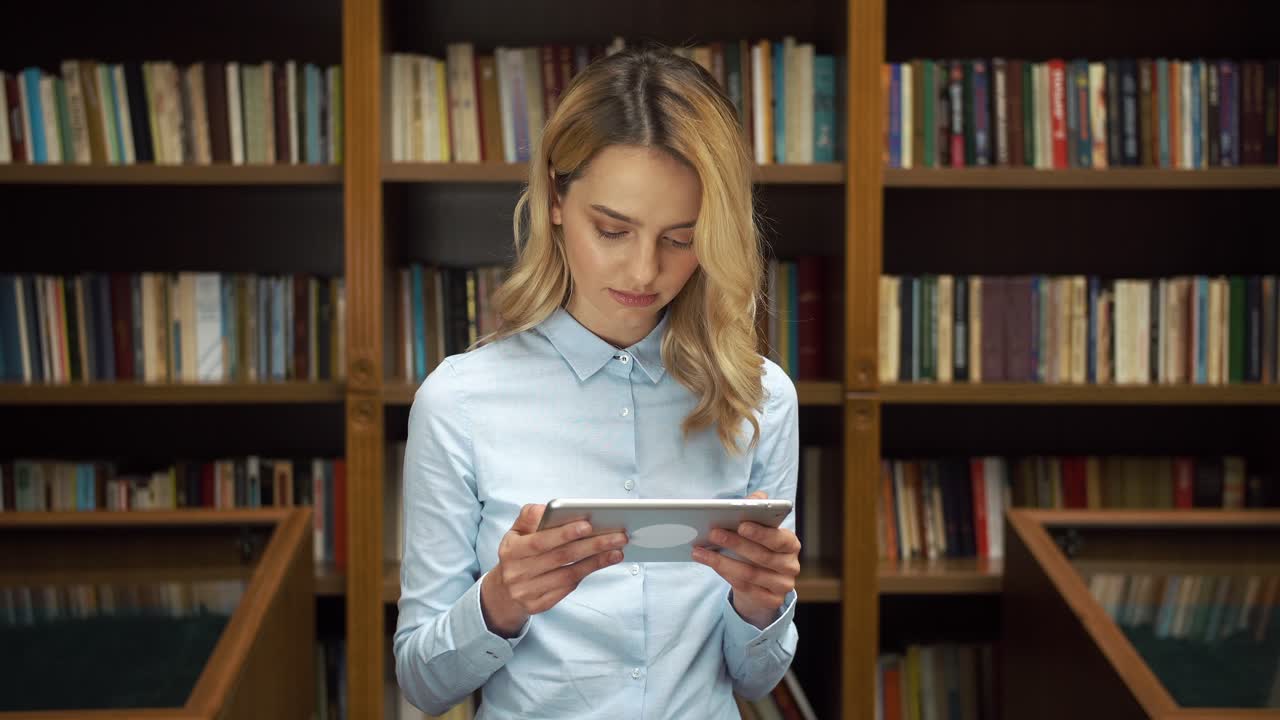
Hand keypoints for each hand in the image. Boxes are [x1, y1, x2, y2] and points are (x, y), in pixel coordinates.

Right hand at [480, 503, 627, 636]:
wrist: (503, 591)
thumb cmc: (518, 553)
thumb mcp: (516, 531)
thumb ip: (530, 516)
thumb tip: (550, 508)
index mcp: (510, 550)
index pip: (540, 541)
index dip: (564, 533)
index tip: (588, 524)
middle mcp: (516, 573)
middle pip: (561, 558)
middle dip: (592, 545)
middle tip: (618, 536)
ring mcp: (526, 592)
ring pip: (568, 575)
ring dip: (596, 561)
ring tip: (617, 550)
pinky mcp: (537, 606)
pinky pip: (567, 589)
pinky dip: (586, 574)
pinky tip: (603, 563)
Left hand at [691, 491, 800, 628]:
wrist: (763, 584)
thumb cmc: (757, 548)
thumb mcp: (758, 529)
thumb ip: (758, 510)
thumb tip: (757, 497)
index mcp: (790, 544)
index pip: (778, 538)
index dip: (760, 532)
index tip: (740, 524)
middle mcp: (790, 566)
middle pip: (762, 557)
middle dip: (735, 544)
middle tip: (712, 533)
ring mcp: (782, 586)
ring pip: (750, 574)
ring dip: (721, 561)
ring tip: (699, 550)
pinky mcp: (771, 601)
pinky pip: (744, 588)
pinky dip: (724, 575)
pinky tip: (709, 564)